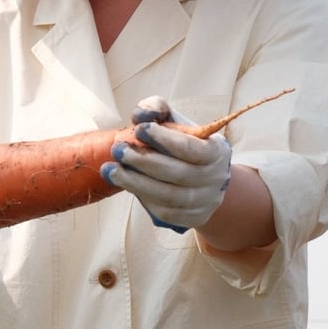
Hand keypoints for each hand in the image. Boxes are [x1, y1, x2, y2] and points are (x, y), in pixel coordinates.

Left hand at [101, 96, 231, 232]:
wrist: (201, 177)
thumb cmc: (183, 142)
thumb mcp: (174, 121)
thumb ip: (157, 109)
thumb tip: (141, 114)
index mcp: (216, 150)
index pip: (191, 148)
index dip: (164, 139)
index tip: (138, 129)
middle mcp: (216, 178)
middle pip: (177, 174)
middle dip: (143, 161)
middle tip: (116, 149)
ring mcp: (206, 202)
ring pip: (168, 197)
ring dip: (135, 183)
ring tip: (110, 169)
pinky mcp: (192, 219)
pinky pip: (165, 212)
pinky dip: (143, 198)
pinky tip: (125, 184)